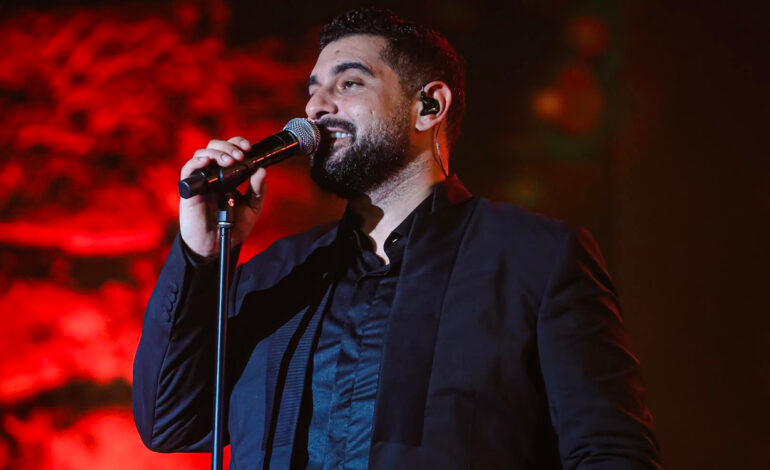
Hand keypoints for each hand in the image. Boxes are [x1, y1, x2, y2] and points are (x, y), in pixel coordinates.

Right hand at [179, 136, 266, 257]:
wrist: (217, 245)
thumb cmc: (233, 226)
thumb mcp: (253, 207)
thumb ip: (259, 190)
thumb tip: (261, 171)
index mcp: (228, 174)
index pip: (229, 149)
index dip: (237, 143)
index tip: (248, 148)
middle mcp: (213, 173)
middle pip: (215, 146)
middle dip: (228, 146)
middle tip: (240, 156)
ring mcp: (201, 180)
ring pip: (202, 154)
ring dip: (216, 152)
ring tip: (230, 161)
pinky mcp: (189, 189)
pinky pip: (188, 170)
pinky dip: (196, 162)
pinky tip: (207, 162)